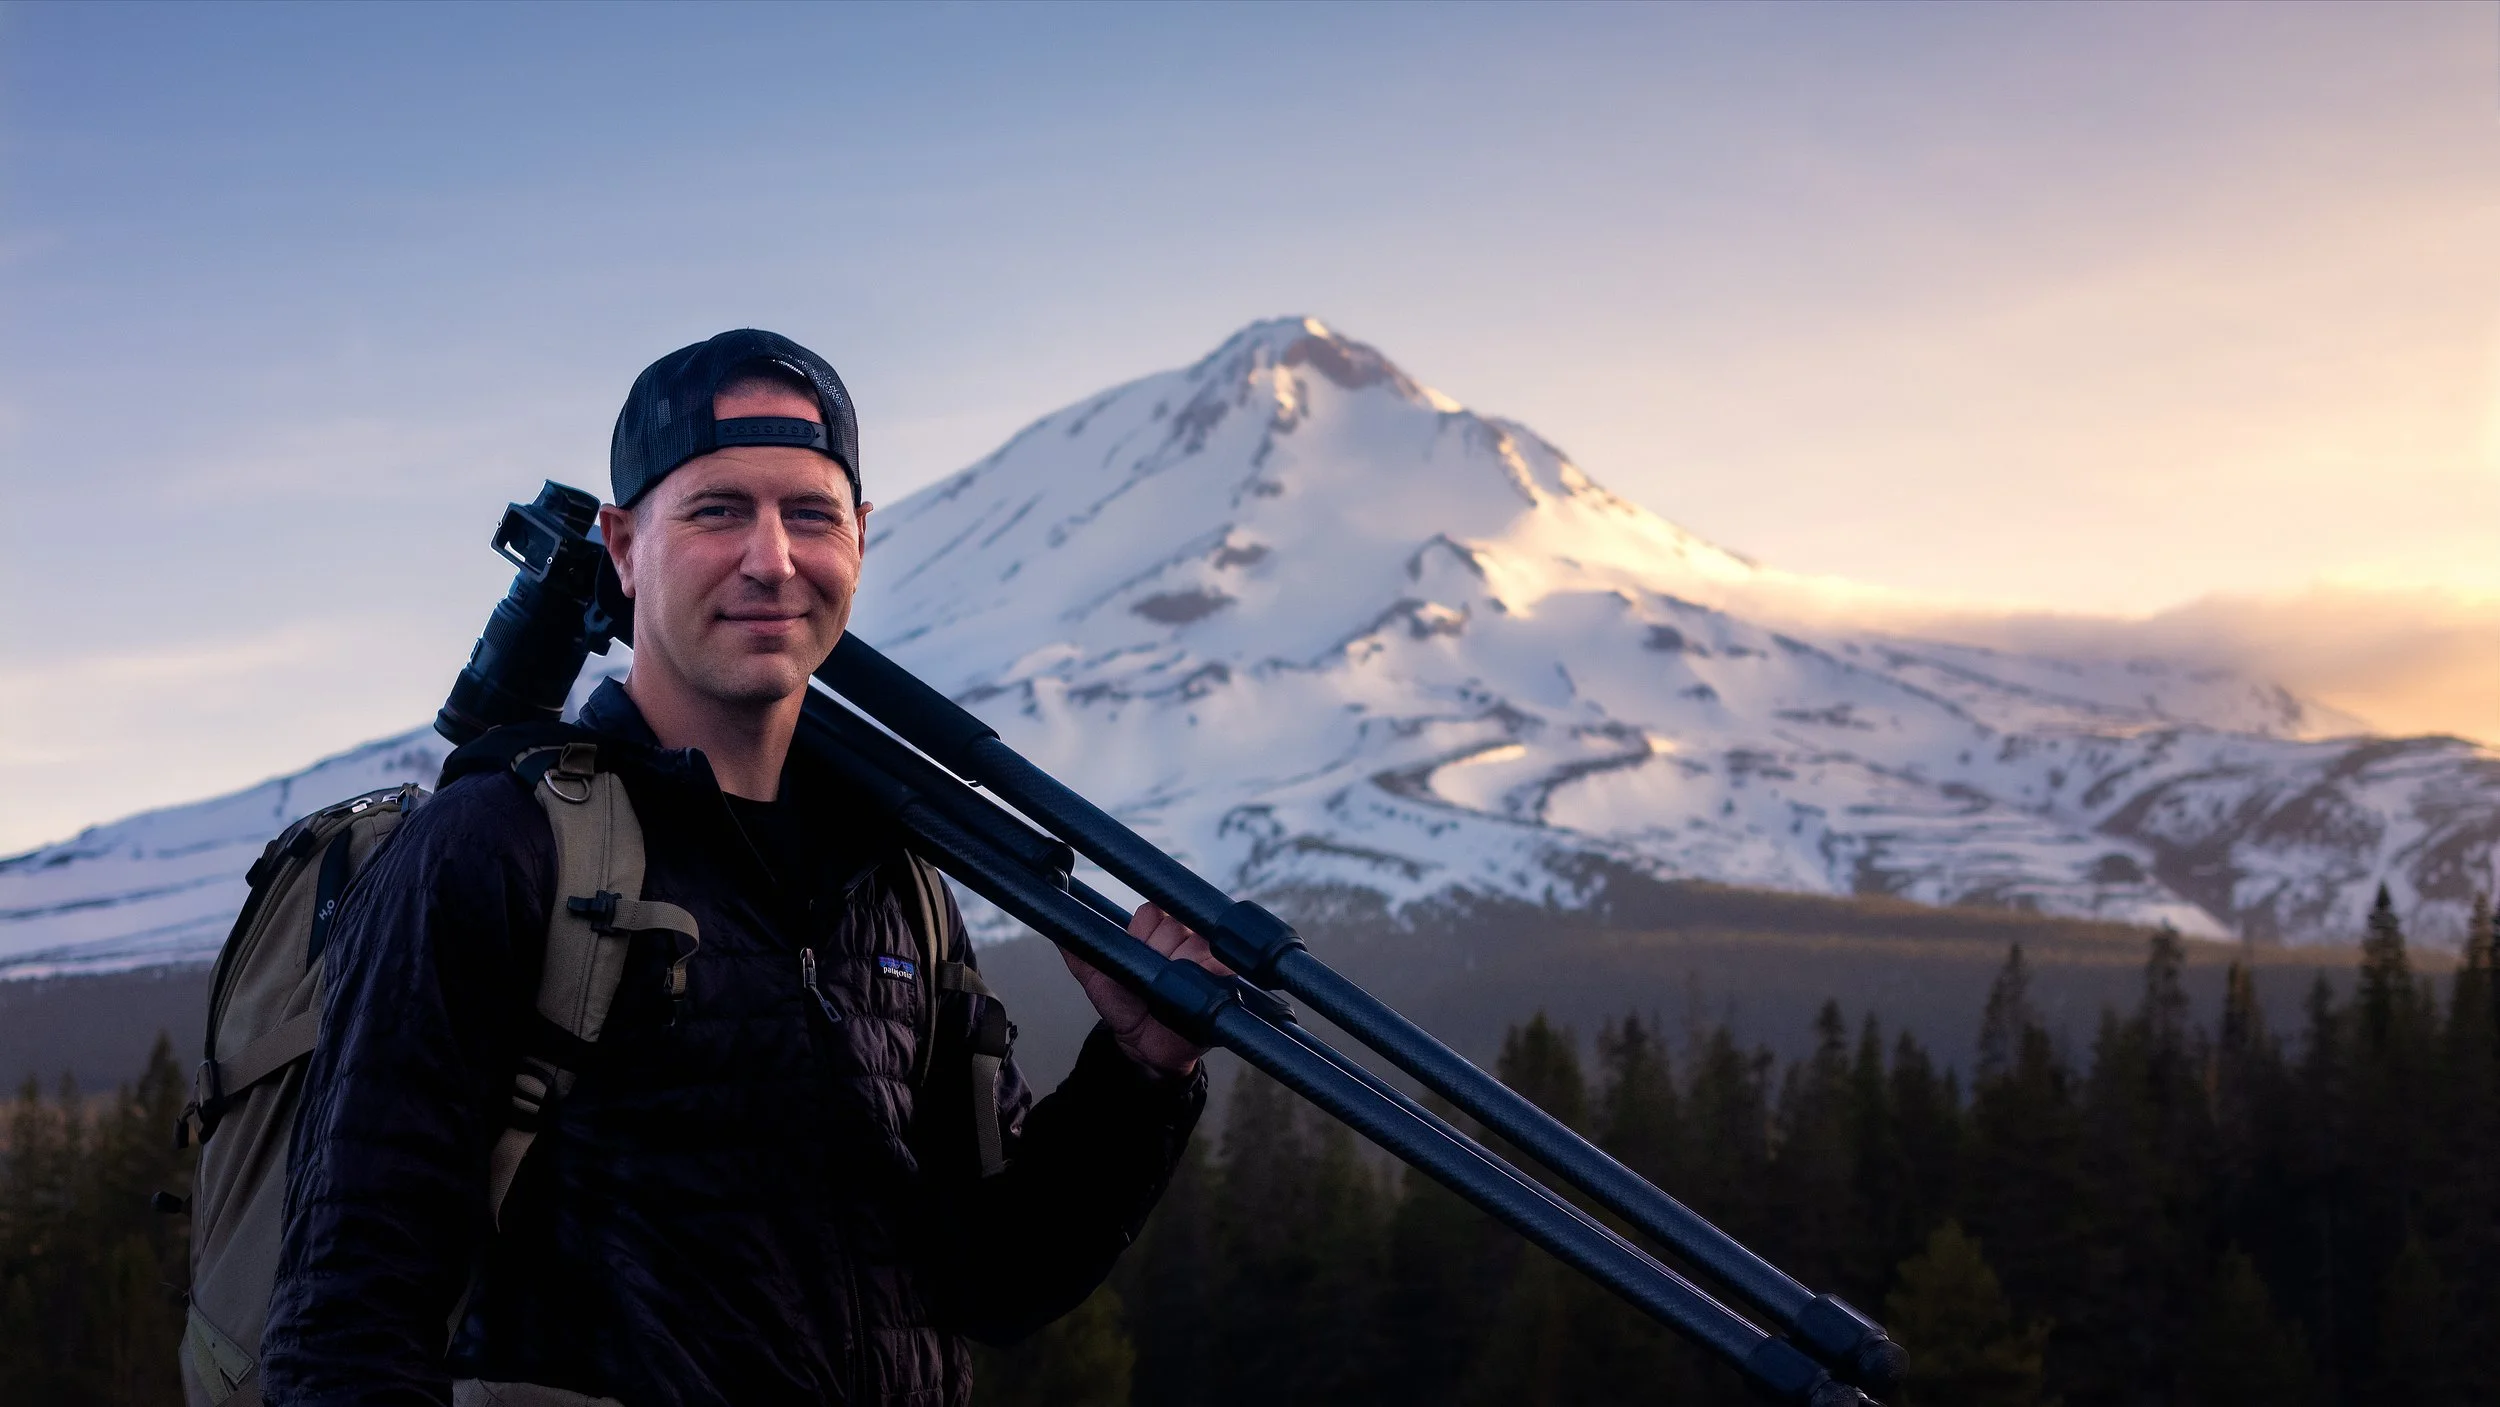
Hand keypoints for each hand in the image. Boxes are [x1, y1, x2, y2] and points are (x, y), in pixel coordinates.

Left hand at [1061, 902, 1229, 1077]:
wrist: (1145, 1047)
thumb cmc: (1126, 1006)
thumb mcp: (1097, 976)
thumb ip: (1080, 948)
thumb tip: (1053, 921)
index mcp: (1161, 929)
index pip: (1153, 911)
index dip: (1141, 934)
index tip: (1137, 956)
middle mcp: (1188, 938)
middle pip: (1173, 927)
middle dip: (1156, 955)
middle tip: (1150, 983)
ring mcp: (1209, 958)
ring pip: (1193, 945)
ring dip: (1176, 969)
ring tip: (1166, 992)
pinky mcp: (1226, 980)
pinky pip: (1218, 966)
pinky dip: (1204, 975)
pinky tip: (1191, 989)